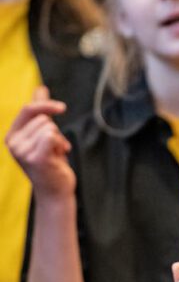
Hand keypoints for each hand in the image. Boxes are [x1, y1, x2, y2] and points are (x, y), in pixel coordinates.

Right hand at [5, 86, 75, 200]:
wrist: (56, 193)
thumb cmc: (51, 164)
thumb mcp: (44, 135)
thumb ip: (41, 113)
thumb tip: (41, 88)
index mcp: (12, 136)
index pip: (28, 109)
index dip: (46, 105)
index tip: (62, 107)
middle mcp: (13, 143)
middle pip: (43, 119)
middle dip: (56, 131)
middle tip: (56, 149)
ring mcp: (22, 151)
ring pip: (50, 128)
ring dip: (59, 140)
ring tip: (56, 155)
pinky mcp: (36, 158)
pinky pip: (52, 136)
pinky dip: (60, 144)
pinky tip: (59, 157)